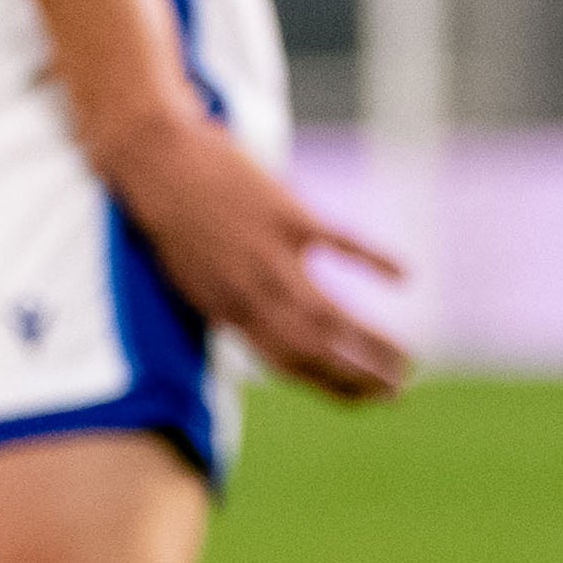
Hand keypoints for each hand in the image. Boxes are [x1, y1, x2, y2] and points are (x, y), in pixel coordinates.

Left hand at [95, 110, 415, 403]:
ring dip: (372, 343)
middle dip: (358, 379)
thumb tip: (264, 325)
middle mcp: (250, 293)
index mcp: (226, 311)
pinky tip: (404, 276)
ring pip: (329, 315)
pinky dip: (375, 261)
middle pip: (313, 351)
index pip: (286, 365)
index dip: (328, 387)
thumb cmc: (169, 217)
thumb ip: (231, 303)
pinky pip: (340, 244)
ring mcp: (271, 256)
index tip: (363, 402)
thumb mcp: (191, 277)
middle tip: (397, 395)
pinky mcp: (288, 216)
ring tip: (408, 361)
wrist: (153, 161)